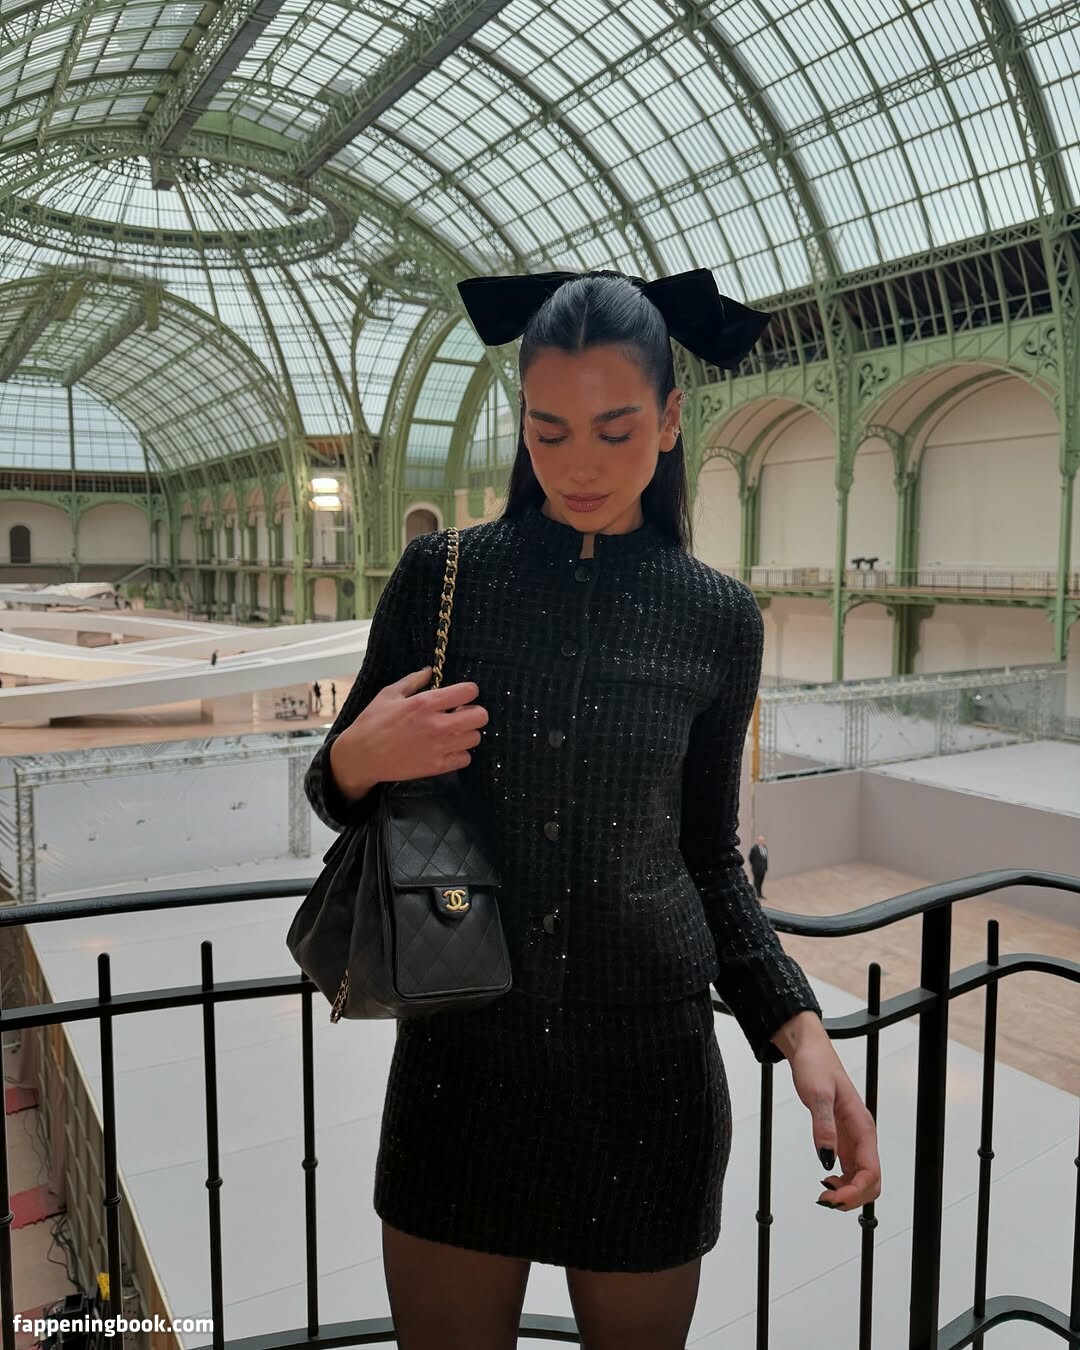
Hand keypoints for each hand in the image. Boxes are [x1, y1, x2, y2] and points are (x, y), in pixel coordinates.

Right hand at [334, 667, 488, 791]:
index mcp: (426, 703)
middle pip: (480, 716)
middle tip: (461, 714)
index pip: (468, 692)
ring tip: (453, 732)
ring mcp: (438, 747)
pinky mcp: (436, 766)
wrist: (361, 756)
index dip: (469, 691)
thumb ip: (413, 681)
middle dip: (474, 712)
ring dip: (467, 733)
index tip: (461, 695)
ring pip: (475, 738)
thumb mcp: (389, 694)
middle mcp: (437, 725)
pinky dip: (460, 753)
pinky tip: (448, 749)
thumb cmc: (372, 722)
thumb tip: (430, 671)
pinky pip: (465, 759)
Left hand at [789, 1040, 881, 1212]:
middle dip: (853, 1198)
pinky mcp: (842, 1138)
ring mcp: (853, 1138)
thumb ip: (823, 1127)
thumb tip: (826, 1160)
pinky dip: (842, 1182)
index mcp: (862, 1126)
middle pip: (872, 1181)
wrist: (809, 1050)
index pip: (871, 1172)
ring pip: (862, 1178)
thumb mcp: (817, 1094)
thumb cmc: (816, 1065)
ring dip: (848, 1193)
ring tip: (824, 1195)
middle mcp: (862, 1136)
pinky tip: (826, 1180)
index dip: (855, 1192)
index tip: (832, 1198)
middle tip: (826, 1201)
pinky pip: (850, 1168)